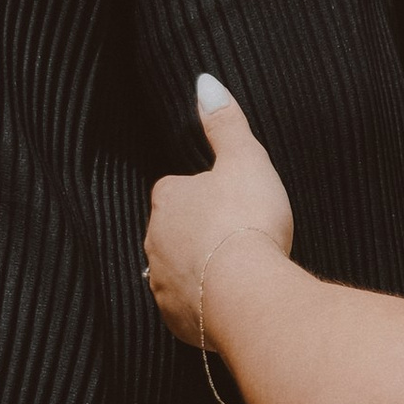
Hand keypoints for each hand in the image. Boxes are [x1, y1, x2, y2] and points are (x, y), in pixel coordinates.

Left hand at [147, 74, 294, 349]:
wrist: (249, 295)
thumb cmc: (247, 223)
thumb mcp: (246, 160)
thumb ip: (226, 122)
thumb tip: (204, 82)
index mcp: (167, 199)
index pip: (176, 189)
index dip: (204, 194)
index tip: (229, 202)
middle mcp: (154, 242)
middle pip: (173, 231)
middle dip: (198, 234)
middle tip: (236, 238)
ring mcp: (162, 284)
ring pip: (176, 271)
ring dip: (198, 271)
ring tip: (234, 273)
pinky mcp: (175, 321)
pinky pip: (186, 310)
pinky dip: (203, 306)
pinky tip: (229, 304)